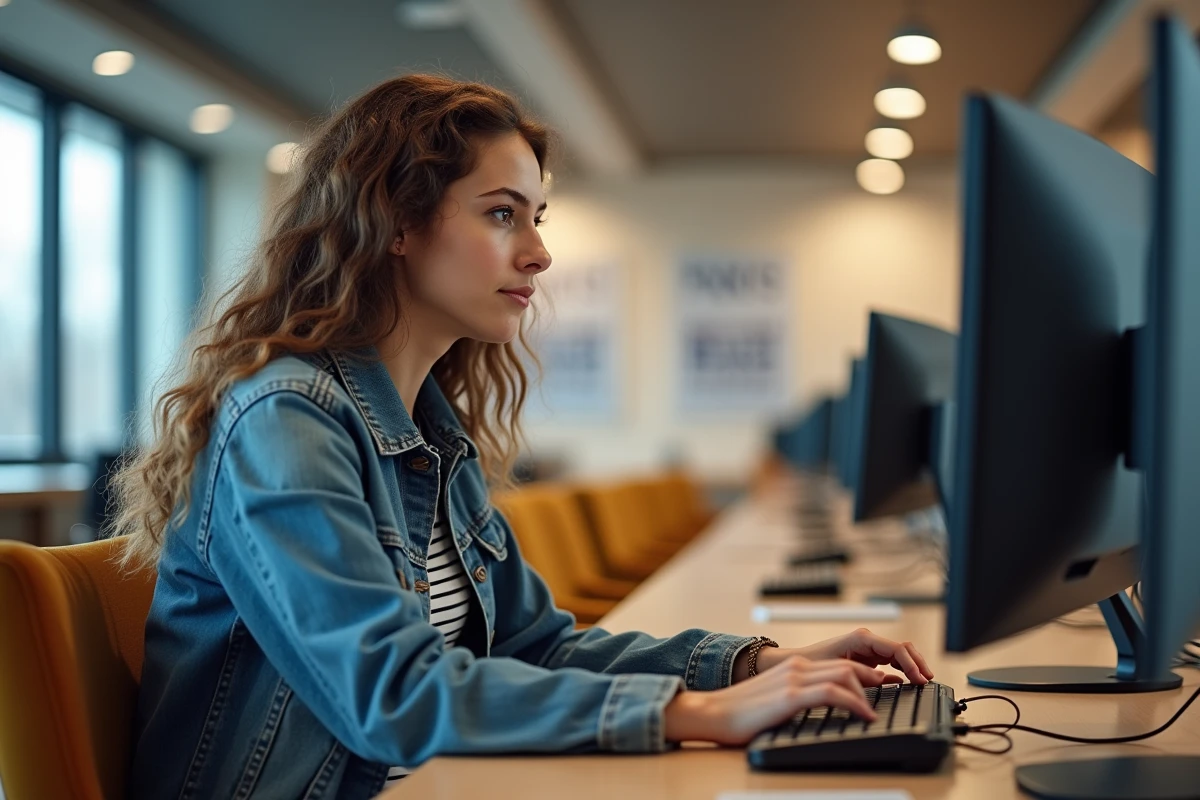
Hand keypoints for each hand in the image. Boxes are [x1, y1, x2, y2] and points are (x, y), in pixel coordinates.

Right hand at [664, 654, 887, 745]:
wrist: (712, 713)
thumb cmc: (740, 713)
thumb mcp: (776, 700)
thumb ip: (798, 698)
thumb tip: (824, 710)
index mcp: (793, 667)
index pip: (839, 664)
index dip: (865, 675)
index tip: (882, 687)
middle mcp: (796, 667)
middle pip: (848, 665)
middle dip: (875, 679)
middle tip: (892, 693)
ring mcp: (794, 679)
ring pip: (845, 675)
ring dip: (869, 691)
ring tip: (879, 708)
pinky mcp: (790, 695)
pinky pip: (833, 693)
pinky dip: (855, 702)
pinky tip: (865, 714)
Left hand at [787, 627, 933, 683]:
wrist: (796, 665)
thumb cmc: (813, 664)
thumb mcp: (839, 671)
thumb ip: (865, 677)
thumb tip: (891, 683)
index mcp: (861, 639)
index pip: (897, 648)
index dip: (912, 664)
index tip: (921, 680)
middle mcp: (867, 640)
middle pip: (903, 648)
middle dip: (918, 663)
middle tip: (928, 681)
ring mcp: (868, 648)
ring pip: (900, 653)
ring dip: (913, 666)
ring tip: (922, 681)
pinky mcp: (867, 657)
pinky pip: (892, 661)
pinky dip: (903, 669)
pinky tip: (908, 681)